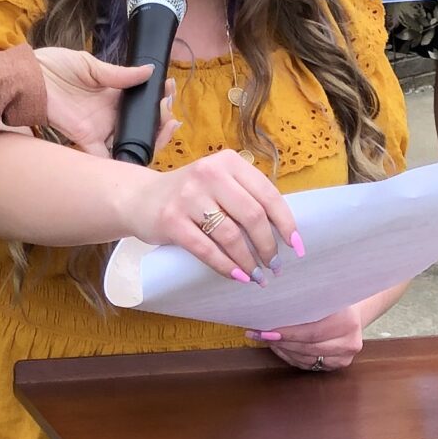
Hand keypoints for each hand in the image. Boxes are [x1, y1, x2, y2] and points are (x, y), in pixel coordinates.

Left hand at [32, 48, 175, 159]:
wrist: (30, 77)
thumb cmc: (56, 67)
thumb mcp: (90, 66)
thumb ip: (119, 74)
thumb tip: (149, 71)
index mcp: (112, 94)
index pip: (141, 102)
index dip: (158, 98)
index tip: (169, 88)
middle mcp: (109, 114)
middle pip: (141, 126)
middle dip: (161, 121)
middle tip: (170, 112)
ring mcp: (99, 128)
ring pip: (130, 143)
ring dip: (152, 138)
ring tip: (167, 126)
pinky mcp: (86, 139)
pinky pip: (105, 158)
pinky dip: (122, 162)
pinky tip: (141, 155)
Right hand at [131, 149, 299, 279]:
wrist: (140, 198)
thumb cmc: (189, 195)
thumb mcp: (218, 183)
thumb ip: (246, 196)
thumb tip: (282, 232)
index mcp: (228, 162)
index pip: (267, 194)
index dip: (286, 223)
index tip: (297, 247)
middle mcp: (209, 173)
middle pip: (252, 216)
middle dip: (268, 247)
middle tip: (274, 266)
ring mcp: (188, 197)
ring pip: (231, 236)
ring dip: (249, 261)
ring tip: (258, 275)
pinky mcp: (171, 221)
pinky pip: (206, 250)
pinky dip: (226, 267)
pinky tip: (238, 276)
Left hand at [245, 304, 366, 371]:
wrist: (353, 312)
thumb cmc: (332, 300)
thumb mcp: (322, 294)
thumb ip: (304, 302)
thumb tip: (271, 305)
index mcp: (347, 320)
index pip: (312, 332)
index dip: (287, 333)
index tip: (265, 330)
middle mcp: (350, 341)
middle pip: (307, 347)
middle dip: (281, 341)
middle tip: (260, 335)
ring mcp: (345, 356)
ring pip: (306, 359)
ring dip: (283, 350)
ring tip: (267, 339)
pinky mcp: (339, 364)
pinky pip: (309, 365)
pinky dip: (291, 357)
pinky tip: (280, 347)